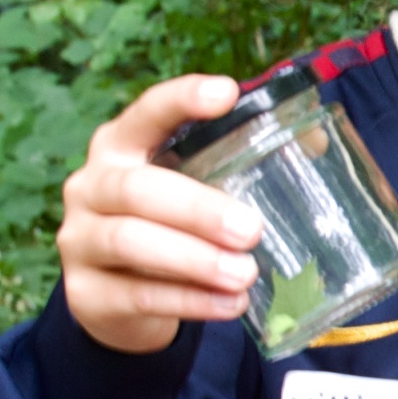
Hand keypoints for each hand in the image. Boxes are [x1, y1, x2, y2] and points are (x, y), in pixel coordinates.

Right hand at [56, 76, 265, 354]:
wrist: (117, 300)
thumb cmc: (168, 226)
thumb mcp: (193, 189)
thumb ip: (238, 166)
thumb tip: (317, 146)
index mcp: (120, 146)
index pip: (146, 112)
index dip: (181, 100)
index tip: (226, 94)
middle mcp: (91, 186)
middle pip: (137, 188)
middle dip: (197, 208)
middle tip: (250, 229)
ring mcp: (80, 240)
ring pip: (131, 242)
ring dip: (195, 259)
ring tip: (245, 273)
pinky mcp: (86, 294)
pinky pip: (138, 295)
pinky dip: (189, 300)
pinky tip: (229, 305)